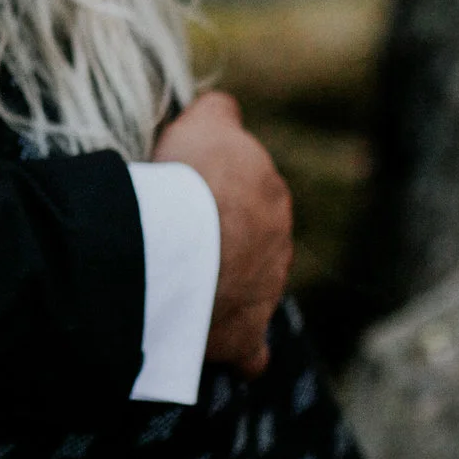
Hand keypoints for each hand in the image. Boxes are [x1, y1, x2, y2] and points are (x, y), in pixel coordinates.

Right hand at [154, 91, 291, 378]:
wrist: (180, 240)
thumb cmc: (188, 177)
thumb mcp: (204, 121)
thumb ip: (219, 111)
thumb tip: (223, 106)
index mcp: (271, 195)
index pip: (252, 192)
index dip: (216, 192)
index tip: (184, 195)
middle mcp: (279, 244)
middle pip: (256, 243)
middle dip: (227, 242)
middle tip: (180, 240)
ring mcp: (265, 293)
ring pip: (254, 290)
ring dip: (228, 290)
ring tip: (185, 288)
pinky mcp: (244, 337)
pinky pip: (249, 353)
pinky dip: (240, 352)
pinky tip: (222, 349)